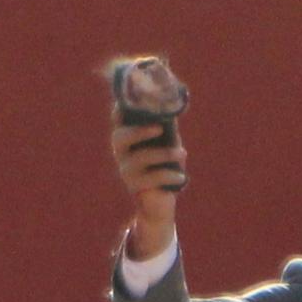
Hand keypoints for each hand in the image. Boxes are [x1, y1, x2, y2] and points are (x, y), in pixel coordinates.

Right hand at [110, 102, 186, 254]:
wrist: (160, 201)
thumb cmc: (164, 166)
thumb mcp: (166, 143)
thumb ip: (167, 126)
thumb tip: (174, 104)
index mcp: (126, 137)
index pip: (118, 119)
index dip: (121, 108)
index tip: (130, 99)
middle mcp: (121, 152)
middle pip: (120, 137)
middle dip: (139, 131)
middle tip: (159, 128)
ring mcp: (125, 170)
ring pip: (141, 157)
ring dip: (165, 154)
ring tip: (183, 153)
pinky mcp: (134, 186)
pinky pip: (153, 177)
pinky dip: (170, 175)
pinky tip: (182, 177)